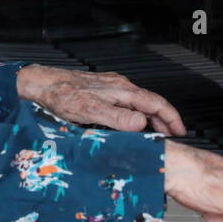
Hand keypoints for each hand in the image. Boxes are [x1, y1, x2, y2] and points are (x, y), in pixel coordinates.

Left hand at [16, 65, 185, 135]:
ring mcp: (111, 87)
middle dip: (165, 119)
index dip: (171, 118)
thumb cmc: (61, 95)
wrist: (42, 84)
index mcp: (121, 90)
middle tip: (172, 136)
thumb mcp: (88, 110)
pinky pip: (129, 102)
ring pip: (140, 103)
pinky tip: (133, 123)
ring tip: (157, 133)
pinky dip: (138, 114)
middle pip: (151, 102)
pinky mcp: (102, 91)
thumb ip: (116, 117)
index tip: (180, 131)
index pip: (156, 103)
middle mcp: (119, 86)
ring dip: (152, 118)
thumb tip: (141, 123)